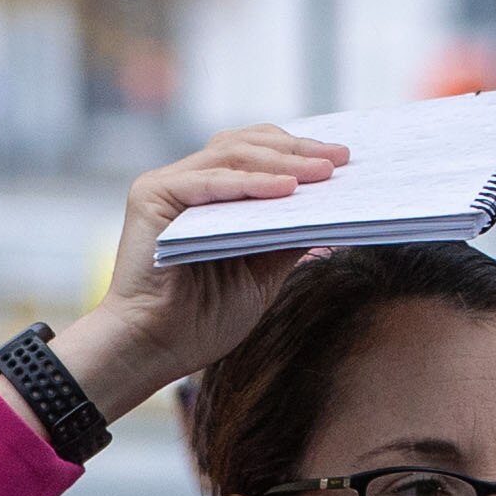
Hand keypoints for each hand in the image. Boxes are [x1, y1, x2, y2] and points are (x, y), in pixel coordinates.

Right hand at [36, 124, 349, 425]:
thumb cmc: (202, 319)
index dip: (300, 152)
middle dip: (299, 150)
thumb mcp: (261, 273)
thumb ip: (286, 237)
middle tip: (341, 158)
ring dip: (281, 162)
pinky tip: (286, 189)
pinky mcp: (152, 195)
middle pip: (248, 145)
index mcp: (212, 195)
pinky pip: (209, 182)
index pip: (258, 155)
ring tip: (322, 172)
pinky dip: (249, 183)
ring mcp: (168, 185)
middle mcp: (188, 181)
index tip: (344, 160)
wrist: (153, 349)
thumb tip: (330, 210)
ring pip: (231, 154)